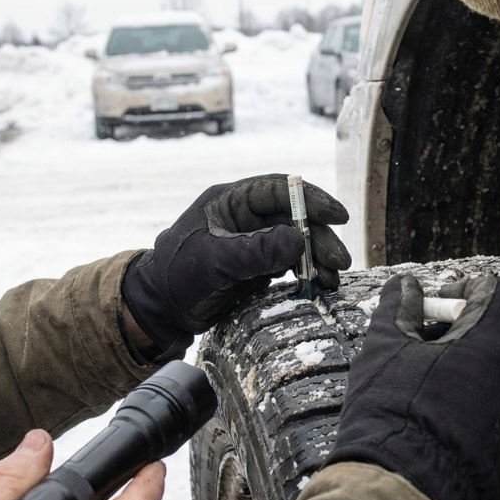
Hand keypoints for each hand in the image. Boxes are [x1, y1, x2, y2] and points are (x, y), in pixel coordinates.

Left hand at [122, 174, 350, 360]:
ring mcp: (251, 242)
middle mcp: (245, 217)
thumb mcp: (214, 261)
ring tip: (332, 280)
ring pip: (295, 243)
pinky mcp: (255, 266)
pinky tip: (319, 285)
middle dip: (319, 239)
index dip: (312, 200)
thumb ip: (255, 250)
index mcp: (231, 200)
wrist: (159, 309)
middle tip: (339, 262)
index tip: (337, 216)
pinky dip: (305, 273)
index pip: (280, 190)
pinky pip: (288, 263)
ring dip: (316, 259)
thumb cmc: (177, 276)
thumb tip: (298, 240)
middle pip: (294, 219)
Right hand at [325, 274, 499, 499]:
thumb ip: (398, 307)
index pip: (498, 293)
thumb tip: (405, 285)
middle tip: (424, 344)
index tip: (432, 306)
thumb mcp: (384, 347)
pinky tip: (445, 421)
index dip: (464, 291)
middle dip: (466, 330)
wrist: (409, 490)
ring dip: (473, 369)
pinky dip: (481, 405)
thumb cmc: (394, 409)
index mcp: (494, 339)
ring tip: (430, 386)